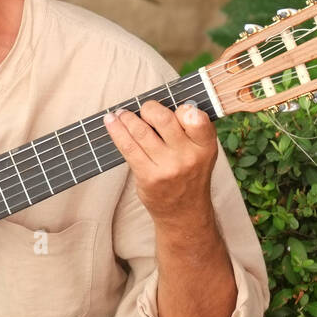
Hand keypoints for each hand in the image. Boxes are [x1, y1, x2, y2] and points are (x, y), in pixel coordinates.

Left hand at [102, 100, 219, 224]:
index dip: (182, 108)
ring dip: (127, 118)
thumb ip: (190, 130)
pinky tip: (111, 122)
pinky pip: (128, 147)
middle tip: (143, 110)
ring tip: (121, 114)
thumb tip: (159, 104)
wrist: (184, 213)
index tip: (173, 109)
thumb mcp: (202, 152)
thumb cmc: (190, 174)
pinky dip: (116, 131)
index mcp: (205, 145)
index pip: (196, 117)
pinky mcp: (148, 176)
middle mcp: (188, 156)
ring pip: (141, 132)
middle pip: (163, 119)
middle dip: (148, 108)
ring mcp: (167, 167)